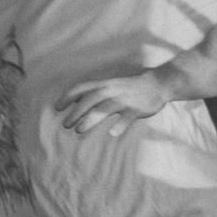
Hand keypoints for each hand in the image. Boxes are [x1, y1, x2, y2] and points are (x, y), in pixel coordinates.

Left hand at [57, 71, 171, 136]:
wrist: (159, 83)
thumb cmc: (130, 86)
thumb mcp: (111, 84)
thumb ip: (93, 91)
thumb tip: (74, 99)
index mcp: (105, 83)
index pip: (82, 87)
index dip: (68, 96)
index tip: (56, 107)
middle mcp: (113, 90)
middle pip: (90, 99)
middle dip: (76, 112)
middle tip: (65, 125)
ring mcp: (125, 99)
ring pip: (105, 108)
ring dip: (90, 119)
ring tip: (78, 130)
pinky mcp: (137, 109)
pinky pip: (128, 117)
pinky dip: (121, 124)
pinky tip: (113, 133)